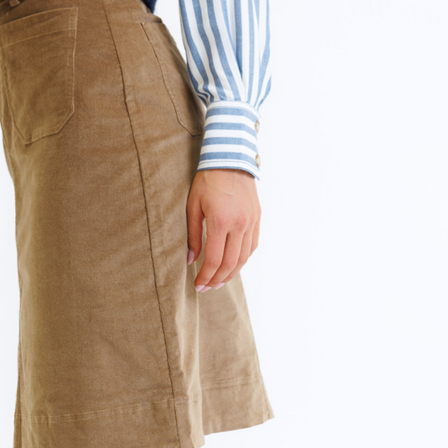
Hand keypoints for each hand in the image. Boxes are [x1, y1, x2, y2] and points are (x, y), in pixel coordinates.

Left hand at [186, 168, 259, 290]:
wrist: (230, 159)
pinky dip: (242, 259)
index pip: (214, 260)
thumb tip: (190, 260)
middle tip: (206, 288)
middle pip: (230, 264)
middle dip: (217, 280)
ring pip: (243, 258)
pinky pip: (252, 246)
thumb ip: (192, 236)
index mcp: (220, 222)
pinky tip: (233, 266)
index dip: (205, 277)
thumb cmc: (207, 181)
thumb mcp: (193, 206)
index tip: (197, 285)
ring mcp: (251, 222)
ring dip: (231, 274)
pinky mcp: (257, 219)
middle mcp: (239, 224)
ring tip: (219, 282)